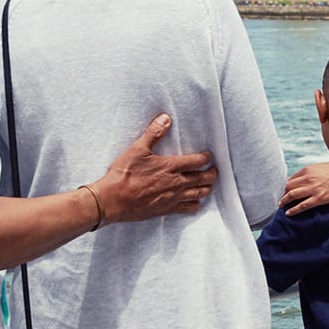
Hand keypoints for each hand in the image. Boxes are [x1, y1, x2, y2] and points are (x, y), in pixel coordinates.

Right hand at [93, 114, 217, 222]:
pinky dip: (196, 203)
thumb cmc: (124, 174)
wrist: (113, 200)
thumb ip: (154, 133)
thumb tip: (165, 118)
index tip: (209, 155)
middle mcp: (176, 183)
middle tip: (214, 170)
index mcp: (171, 166)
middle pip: (204, 179)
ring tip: (208, 184)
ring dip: (207, 188)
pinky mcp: (167, 210)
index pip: (197, 161)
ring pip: (200, 194)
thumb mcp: (137, 149)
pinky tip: (194, 200)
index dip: (206, 157)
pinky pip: (189, 208)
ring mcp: (173, 198)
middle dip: (212, 174)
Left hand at [281, 162, 328, 215]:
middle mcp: (308, 178)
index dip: (283, 186)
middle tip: (276, 199)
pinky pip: (302, 205)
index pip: (290, 178)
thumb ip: (311, 172)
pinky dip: (293, 210)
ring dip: (283, 201)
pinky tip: (288, 213)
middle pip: (288, 187)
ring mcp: (313, 188)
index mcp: (308, 169)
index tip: (280, 191)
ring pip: (292, 195)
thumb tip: (303, 178)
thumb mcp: (322, 167)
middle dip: (280, 193)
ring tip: (279, 206)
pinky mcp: (320, 198)